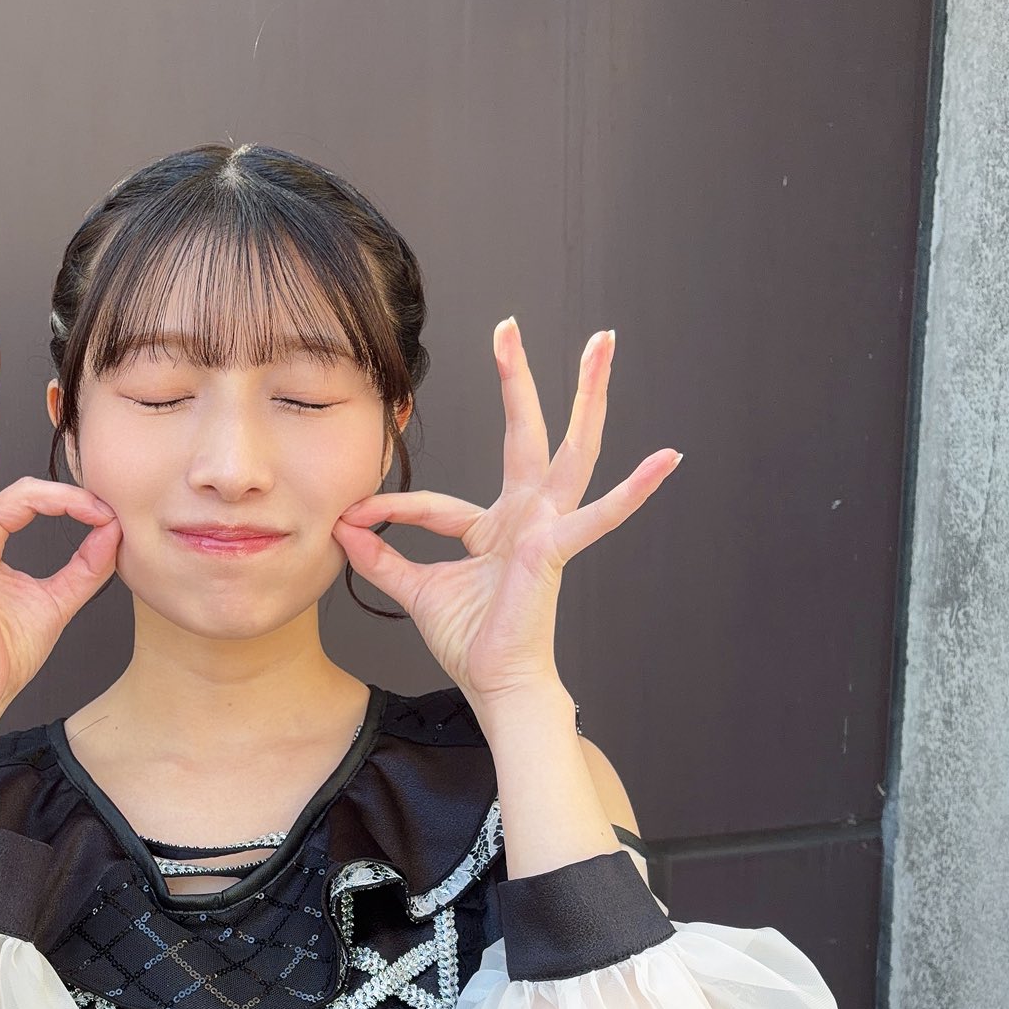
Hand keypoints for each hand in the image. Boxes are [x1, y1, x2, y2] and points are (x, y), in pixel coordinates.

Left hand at [332, 319, 678, 708]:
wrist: (498, 683)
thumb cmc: (472, 640)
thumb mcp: (415, 590)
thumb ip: (381, 558)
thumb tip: (342, 529)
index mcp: (494, 527)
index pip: (434, 504)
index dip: (389, 512)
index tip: (354, 521)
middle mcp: (527, 516)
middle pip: (526, 433)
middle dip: (518, 379)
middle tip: (509, 325)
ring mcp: (547, 526)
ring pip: (572, 449)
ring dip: (588, 395)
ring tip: (603, 344)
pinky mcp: (556, 547)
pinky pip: (598, 516)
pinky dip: (633, 490)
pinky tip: (667, 459)